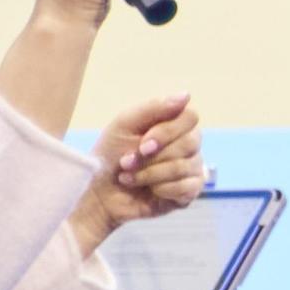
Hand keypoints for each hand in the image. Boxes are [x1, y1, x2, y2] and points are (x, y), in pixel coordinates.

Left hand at [64, 96, 202, 249]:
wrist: (99, 192)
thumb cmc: (110, 154)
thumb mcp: (125, 124)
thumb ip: (154, 108)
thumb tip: (186, 95)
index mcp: (174, 124)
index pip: (191, 118)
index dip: (167, 132)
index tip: (143, 144)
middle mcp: (188, 145)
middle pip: (190, 143)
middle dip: (152, 157)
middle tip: (127, 163)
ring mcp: (191, 169)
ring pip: (183, 167)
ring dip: (150, 174)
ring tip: (129, 178)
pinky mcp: (188, 193)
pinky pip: (186, 188)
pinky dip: (161, 189)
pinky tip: (148, 192)